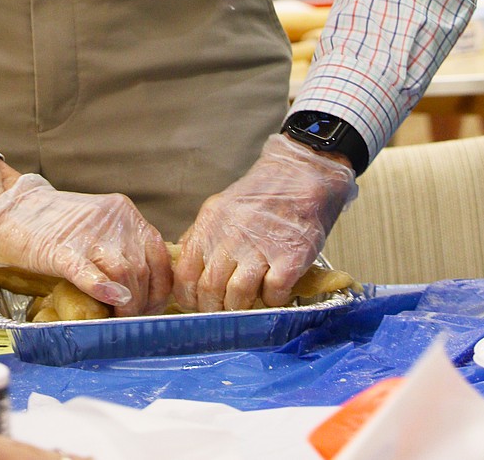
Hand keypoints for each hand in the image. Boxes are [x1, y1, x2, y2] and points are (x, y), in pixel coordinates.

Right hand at [0, 172, 172, 316]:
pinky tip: (108, 298)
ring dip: (126, 304)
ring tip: (116, 318)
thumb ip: (121, 250)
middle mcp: (113, 219)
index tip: (151, 307)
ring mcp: (87, 232)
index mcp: (124, 213)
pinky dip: (101, 287)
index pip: (160, 255)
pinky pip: (87, 269)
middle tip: (130, 319)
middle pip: (143, 269)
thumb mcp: (98, 229)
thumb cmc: (54, 225)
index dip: (160, 288)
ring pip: (124, 272)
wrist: (10, 208)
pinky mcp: (60, 248)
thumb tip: (142, 293)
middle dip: (142, 302)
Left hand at [172, 132, 357, 311]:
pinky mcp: (290, 256)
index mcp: (210, 224)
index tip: (197, 305)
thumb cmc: (261, 195)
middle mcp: (231, 236)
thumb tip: (183, 266)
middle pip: (210, 289)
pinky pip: (274, 293)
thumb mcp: (220, 208)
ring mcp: (261, 246)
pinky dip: (272, 301)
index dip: (189, 298)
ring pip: (238, 296)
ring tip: (249, 305)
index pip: (185, 274)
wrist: (300, 173)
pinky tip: (274, 292)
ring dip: (242, 309)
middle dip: (215, 308)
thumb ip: (201, 236)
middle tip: (224, 311)